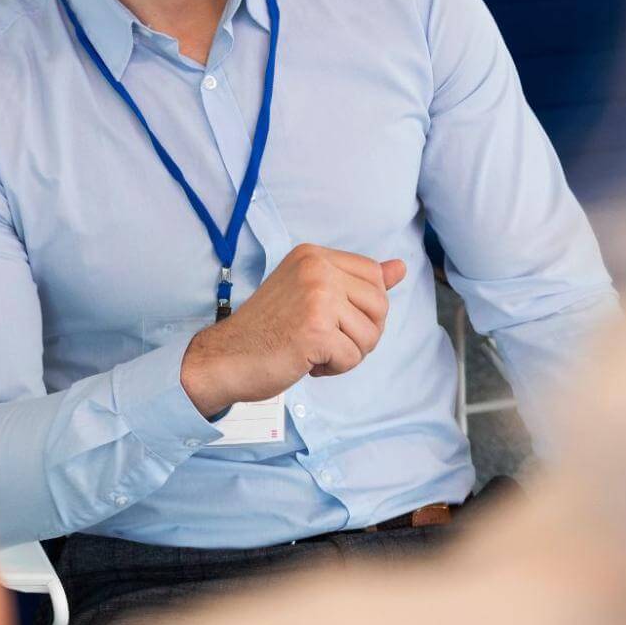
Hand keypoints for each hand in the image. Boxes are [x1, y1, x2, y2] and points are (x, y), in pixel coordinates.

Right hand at [180, 243, 406, 415]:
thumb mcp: (311, 294)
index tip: (330, 318)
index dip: (362, 307)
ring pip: (371, 335)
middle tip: (323, 339)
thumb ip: (356, 281)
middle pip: (380, 306)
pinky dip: (334, 368)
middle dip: (360, 333)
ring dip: (347, 353)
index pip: (374, 276)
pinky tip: (307, 362)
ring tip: (313, 350)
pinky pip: (353, 357)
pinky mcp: (316, 330)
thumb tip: (400, 267)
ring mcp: (317, 298)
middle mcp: (316, 269)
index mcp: (313, 255)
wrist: (225, 357)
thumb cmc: (266, 330)